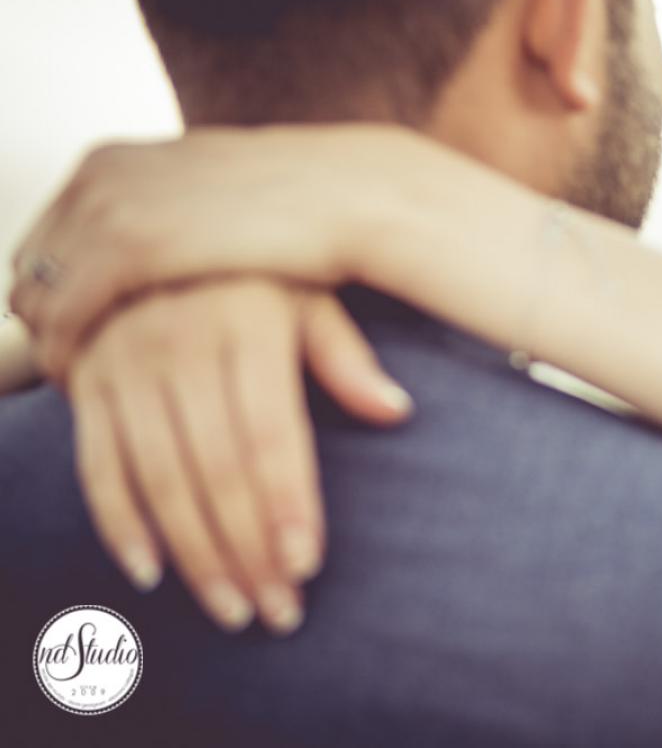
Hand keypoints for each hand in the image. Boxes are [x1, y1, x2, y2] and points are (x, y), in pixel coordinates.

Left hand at [9, 123, 444, 380]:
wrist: (349, 195)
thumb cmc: (301, 212)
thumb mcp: (217, 206)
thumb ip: (172, 222)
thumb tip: (160, 254)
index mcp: (116, 159)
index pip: (51, 234)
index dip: (57, 288)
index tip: (81, 335)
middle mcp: (100, 175)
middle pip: (33, 265)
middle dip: (45, 318)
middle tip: (69, 368)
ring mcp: (111, 205)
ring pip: (39, 297)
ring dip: (51, 345)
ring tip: (82, 387)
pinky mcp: (131, 244)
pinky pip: (65, 317)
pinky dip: (66, 356)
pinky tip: (90, 388)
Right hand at [69, 276, 412, 634]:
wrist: (151, 228)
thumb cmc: (254, 270)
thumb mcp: (306, 291)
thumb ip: (344, 354)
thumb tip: (397, 410)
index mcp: (246, 324)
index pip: (268, 433)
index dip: (285, 503)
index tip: (306, 566)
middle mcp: (180, 345)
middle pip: (216, 469)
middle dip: (248, 549)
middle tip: (279, 610)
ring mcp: (127, 365)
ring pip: (159, 479)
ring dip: (195, 554)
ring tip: (233, 609)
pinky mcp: (88, 383)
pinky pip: (98, 465)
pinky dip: (119, 523)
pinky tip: (152, 573)